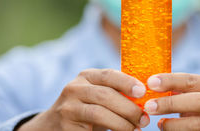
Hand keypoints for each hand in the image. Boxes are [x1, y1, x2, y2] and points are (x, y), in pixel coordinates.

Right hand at [18, 69, 149, 130]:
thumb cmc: (86, 108)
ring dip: (122, 123)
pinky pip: (92, 130)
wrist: (53, 125)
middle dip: (129, 108)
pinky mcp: (66, 126)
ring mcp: (68, 107)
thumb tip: (146, 99)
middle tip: (144, 120)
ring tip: (135, 129)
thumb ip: (116, 92)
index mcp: (86, 76)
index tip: (143, 92)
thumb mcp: (97, 94)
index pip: (109, 75)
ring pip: (99, 113)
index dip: (127, 82)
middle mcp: (74, 88)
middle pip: (106, 95)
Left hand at [143, 73, 199, 130]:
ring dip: (175, 125)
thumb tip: (152, 85)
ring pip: (198, 124)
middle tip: (149, 106)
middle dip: (170, 104)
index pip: (191, 79)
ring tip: (159, 124)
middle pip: (196, 101)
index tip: (150, 83)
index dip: (170, 81)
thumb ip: (185, 89)